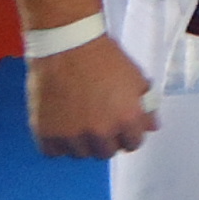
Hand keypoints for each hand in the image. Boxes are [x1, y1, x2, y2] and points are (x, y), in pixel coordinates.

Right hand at [25, 36, 159, 157]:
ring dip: (82, 142)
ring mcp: (71, 135)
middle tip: (99, 122)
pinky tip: (61, 125)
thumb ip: (146, 105)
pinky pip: (54, 152)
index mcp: (127, 119)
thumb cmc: (104, 57)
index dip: (129, 133)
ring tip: (79, 120)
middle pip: (106, 152)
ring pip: (80, 154)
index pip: (133, 143)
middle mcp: (100, 132)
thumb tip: (152, 126)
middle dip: (107, 139)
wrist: (67, 45)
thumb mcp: (135, 77)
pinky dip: (58, 143)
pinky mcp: (46, 134)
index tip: (122, 126)